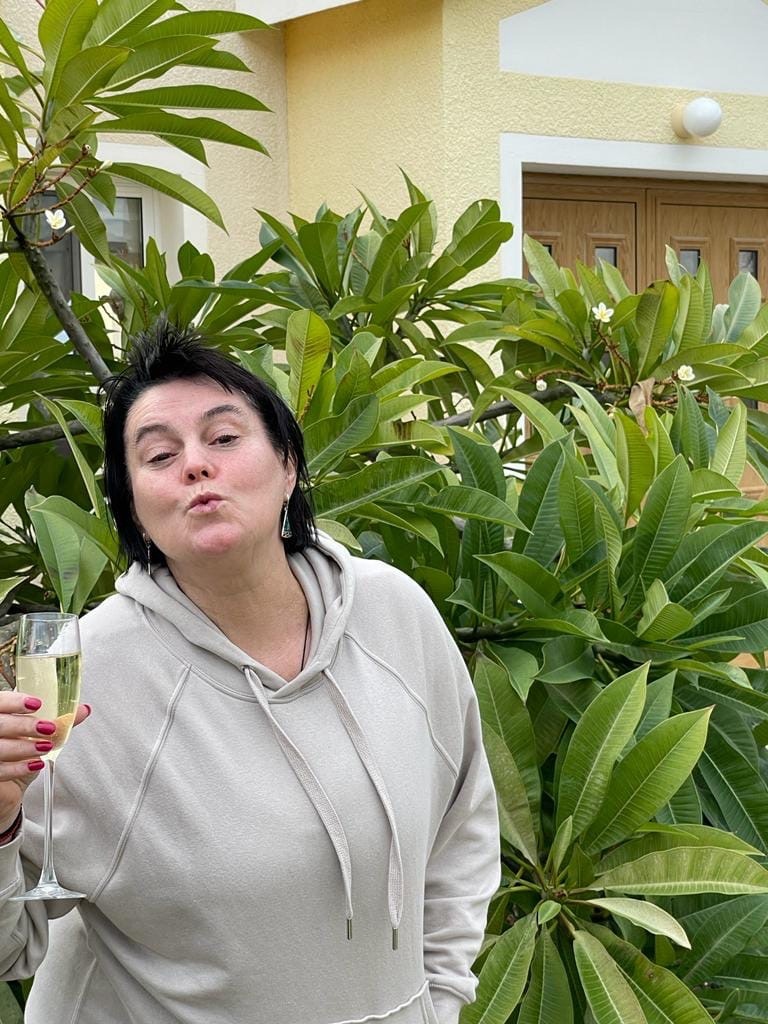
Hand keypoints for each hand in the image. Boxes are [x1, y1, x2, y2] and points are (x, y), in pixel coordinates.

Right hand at [0, 693, 90, 829]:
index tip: (36, 704)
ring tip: (45, 747)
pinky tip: (35, 765)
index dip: (15, 701)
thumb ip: (58, 722)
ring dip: (24, 747)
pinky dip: (19, 768)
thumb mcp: (39, 737)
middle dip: (24, 725)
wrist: (8, 790)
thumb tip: (83, 710)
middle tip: (48, 728)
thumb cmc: (19, 758)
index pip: (0, 702)